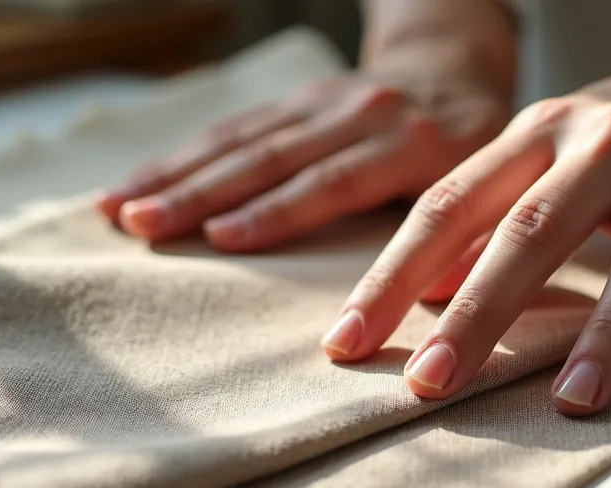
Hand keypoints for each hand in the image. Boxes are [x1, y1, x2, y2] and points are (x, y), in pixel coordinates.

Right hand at [96, 69, 509, 250]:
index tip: (223, 239)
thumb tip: (444, 296)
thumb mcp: (493, 188)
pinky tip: (136, 181)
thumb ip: (472, 238)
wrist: (455, 68)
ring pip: (240, 137)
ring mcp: (321, 100)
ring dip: (175, 173)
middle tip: (142, 224)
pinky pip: (234, 127)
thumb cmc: (475, 150)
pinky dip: (182, 155)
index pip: (336, 180)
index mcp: (414, 144)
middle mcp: (360, 113)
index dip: (279, 211)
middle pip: (272, 156)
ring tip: (118, 208)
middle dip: (200, 191)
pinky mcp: (294, 98)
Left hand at [321, 14, 610, 413]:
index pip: (451, 205)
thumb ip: (489, 216)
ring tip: (571, 402)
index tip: (349, 345)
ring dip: (609, 333)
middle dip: (479, 313)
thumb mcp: (547, 153)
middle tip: (433, 385)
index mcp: (543, 131)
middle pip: (535, 230)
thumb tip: (428, 294)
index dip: (393, 275)